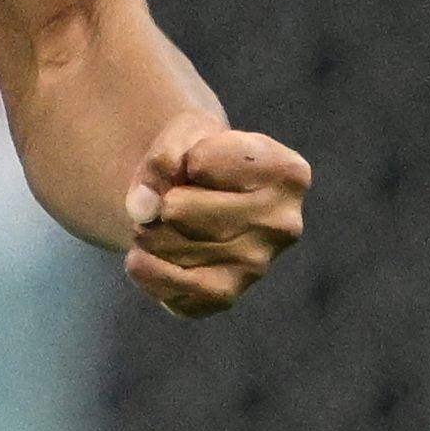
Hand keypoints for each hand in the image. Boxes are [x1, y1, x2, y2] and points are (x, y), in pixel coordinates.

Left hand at [121, 113, 309, 318]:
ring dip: (146, 233)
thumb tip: (142, 209)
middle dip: (156, 201)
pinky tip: (142, 256)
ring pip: (172, 248)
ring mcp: (257, 266)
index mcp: (288, 174)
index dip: (182, 156)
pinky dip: (145, 269)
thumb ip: (161, 159)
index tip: (195, 158)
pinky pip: (172, 289)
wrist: (199, 191)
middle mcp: (282, 225)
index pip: (200, 161)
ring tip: (155, 221)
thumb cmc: (199, 155)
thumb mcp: (183, 134)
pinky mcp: (226, 296)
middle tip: (163, 196)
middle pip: (181, 211)